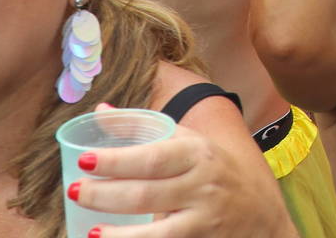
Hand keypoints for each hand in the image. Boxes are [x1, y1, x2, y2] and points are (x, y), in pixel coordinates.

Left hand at [68, 115, 290, 232]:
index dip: (117, 159)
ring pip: (157, 231)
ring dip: (118, 234)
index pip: (152, 156)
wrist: (261, 214)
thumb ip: (145, 128)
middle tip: (74, 191)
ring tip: (90, 231)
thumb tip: (100, 111)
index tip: (85, 159)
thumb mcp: (189, 143)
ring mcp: (204, 220)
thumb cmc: (215, 170)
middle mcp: (203, 186)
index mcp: (198, 153)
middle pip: (147, 194)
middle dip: (105, 195)